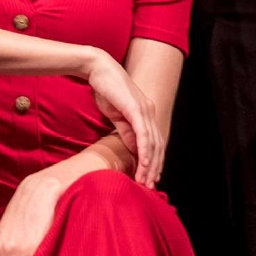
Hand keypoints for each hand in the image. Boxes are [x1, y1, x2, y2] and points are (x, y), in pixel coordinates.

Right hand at [80, 50, 163, 185]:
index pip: (155, 142)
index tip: (150, 178)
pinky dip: (145, 151)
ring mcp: (145, 110)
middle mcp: (150, 112)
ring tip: (146, 181)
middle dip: (155, 168)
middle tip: (150, 186)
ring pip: (153, 143)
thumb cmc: (105, 89)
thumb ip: (126, 130)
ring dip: (151, 165)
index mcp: (146, 114)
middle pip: (158, 146)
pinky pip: (143, 135)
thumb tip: (134, 148)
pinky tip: (145, 164)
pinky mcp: (136, 109)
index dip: (155, 161)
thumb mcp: (116, 115)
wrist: (98, 69)